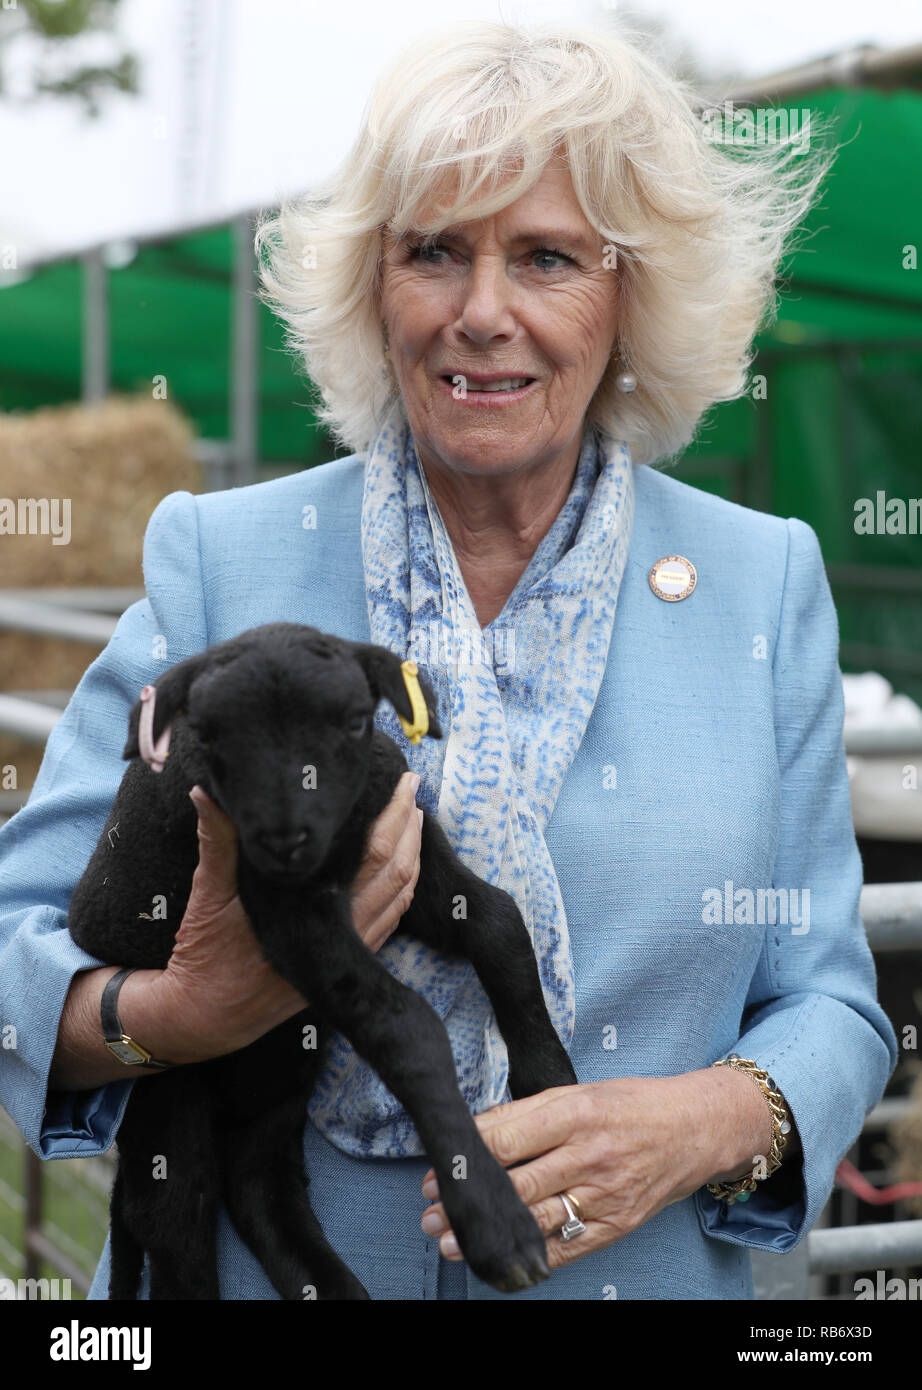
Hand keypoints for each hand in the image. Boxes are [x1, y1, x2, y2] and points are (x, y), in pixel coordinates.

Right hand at [156, 772, 423, 1062]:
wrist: (208, 1014)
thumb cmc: (207, 953)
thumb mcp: (209, 893)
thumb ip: (216, 841)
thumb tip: (205, 792)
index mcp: (317, 909)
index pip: (374, 854)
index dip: (393, 816)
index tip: (401, 783)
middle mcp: (343, 931)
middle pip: (397, 871)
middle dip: (410, 827)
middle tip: (413, 787)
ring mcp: (350, 950)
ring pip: (400, 897)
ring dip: (411, 855)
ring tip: (414, 819)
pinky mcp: (347, 963)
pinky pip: (390, 920)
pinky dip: (403, 889)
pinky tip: (401, 868)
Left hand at [418, 1072, 767, 1272]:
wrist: (695, 1128)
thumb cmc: (631, 1104)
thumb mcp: (579, 1092)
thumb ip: (529, 1113)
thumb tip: (478, 1130)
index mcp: (575, 1112)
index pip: (507, 1137)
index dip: (468, 1155)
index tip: (439, 1165)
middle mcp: (589, 1154)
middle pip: (516, 1183)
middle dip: (469, 1200)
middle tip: (431, 1210)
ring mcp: (604, 1194)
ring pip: (536, 1219)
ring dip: (490, 1232)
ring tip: (451, 1239)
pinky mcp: (616, 1224)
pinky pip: (566, 1246)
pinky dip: (530, 1254)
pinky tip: (501, 1255)